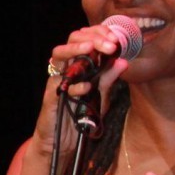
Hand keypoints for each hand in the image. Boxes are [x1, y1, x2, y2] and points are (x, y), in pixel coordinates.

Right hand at [34, 25, 130, 153]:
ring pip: (58, 54)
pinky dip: (75, 86)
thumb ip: (109, 78)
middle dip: (92, 38)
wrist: (65, 140)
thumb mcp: (101, 95)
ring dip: (75, 49)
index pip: (86, 38)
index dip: (99, 34)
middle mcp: (66, 67)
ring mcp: (56, 80)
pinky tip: (88, 87)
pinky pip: (60, 86)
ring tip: (91, 48)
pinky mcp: (50, 97)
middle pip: (72, 39)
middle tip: (110, 44)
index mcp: (78, 62)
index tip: (116, 39)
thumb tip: (123, 61)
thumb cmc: (82, 115)